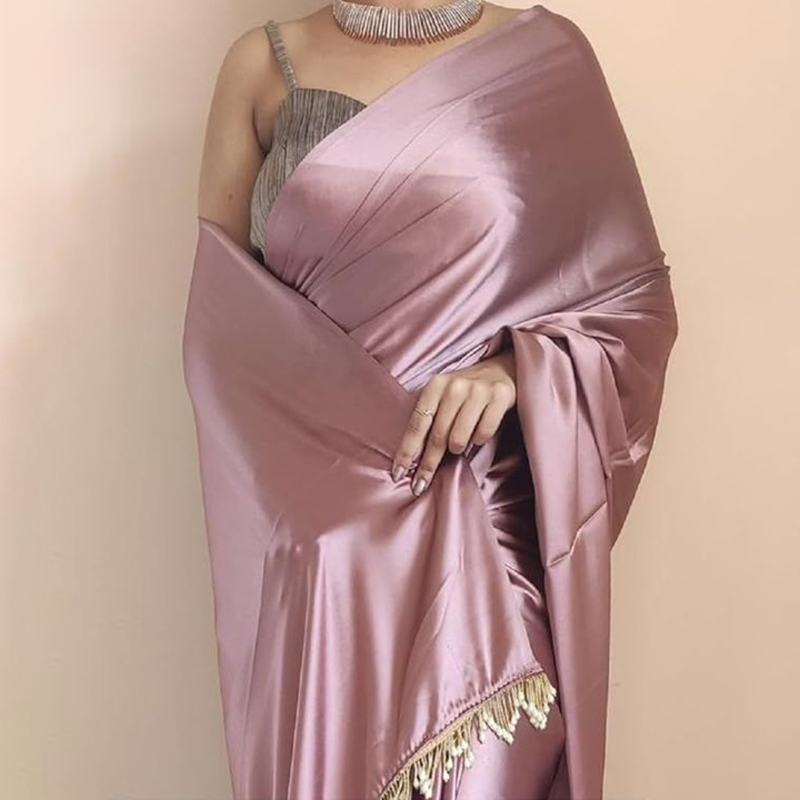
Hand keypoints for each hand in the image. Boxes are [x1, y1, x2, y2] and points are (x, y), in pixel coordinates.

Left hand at [390, 349, 516, 496]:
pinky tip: (479, 432)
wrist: (501, 370)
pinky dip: (480, 439)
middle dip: (428, 464)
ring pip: (459, 439)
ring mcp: (478, 391)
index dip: (407, 451)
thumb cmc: (466, 390)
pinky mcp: (500, 397)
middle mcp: (455, 386)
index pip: (417, 424)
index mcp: (435, 385)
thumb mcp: (443, 396)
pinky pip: (483, 434)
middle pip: (437, 436)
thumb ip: (430, 417)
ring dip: (457, 448)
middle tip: (420, 485)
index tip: (398, 473)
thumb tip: (411, 458)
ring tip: (459, 442)